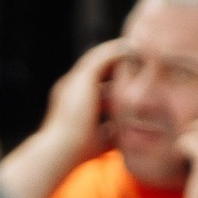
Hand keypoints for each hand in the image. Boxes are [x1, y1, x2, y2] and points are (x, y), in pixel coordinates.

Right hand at [37, 35, 127, 175]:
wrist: (61, 151)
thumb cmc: (79, 151)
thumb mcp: (100, 137)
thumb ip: (111, 131)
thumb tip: (129, 134)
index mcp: (73, 100)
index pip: (94, 83)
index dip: (111, 77)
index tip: (131, 74)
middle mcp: (71, 87)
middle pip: (95, 67)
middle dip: (115, 61)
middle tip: (136, 53)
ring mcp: (74, 80)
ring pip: (98, 57)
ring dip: (117, 51)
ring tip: (137, 46)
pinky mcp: (82, 78)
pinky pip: (102, 56)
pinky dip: (117, 51)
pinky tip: (133, 48)